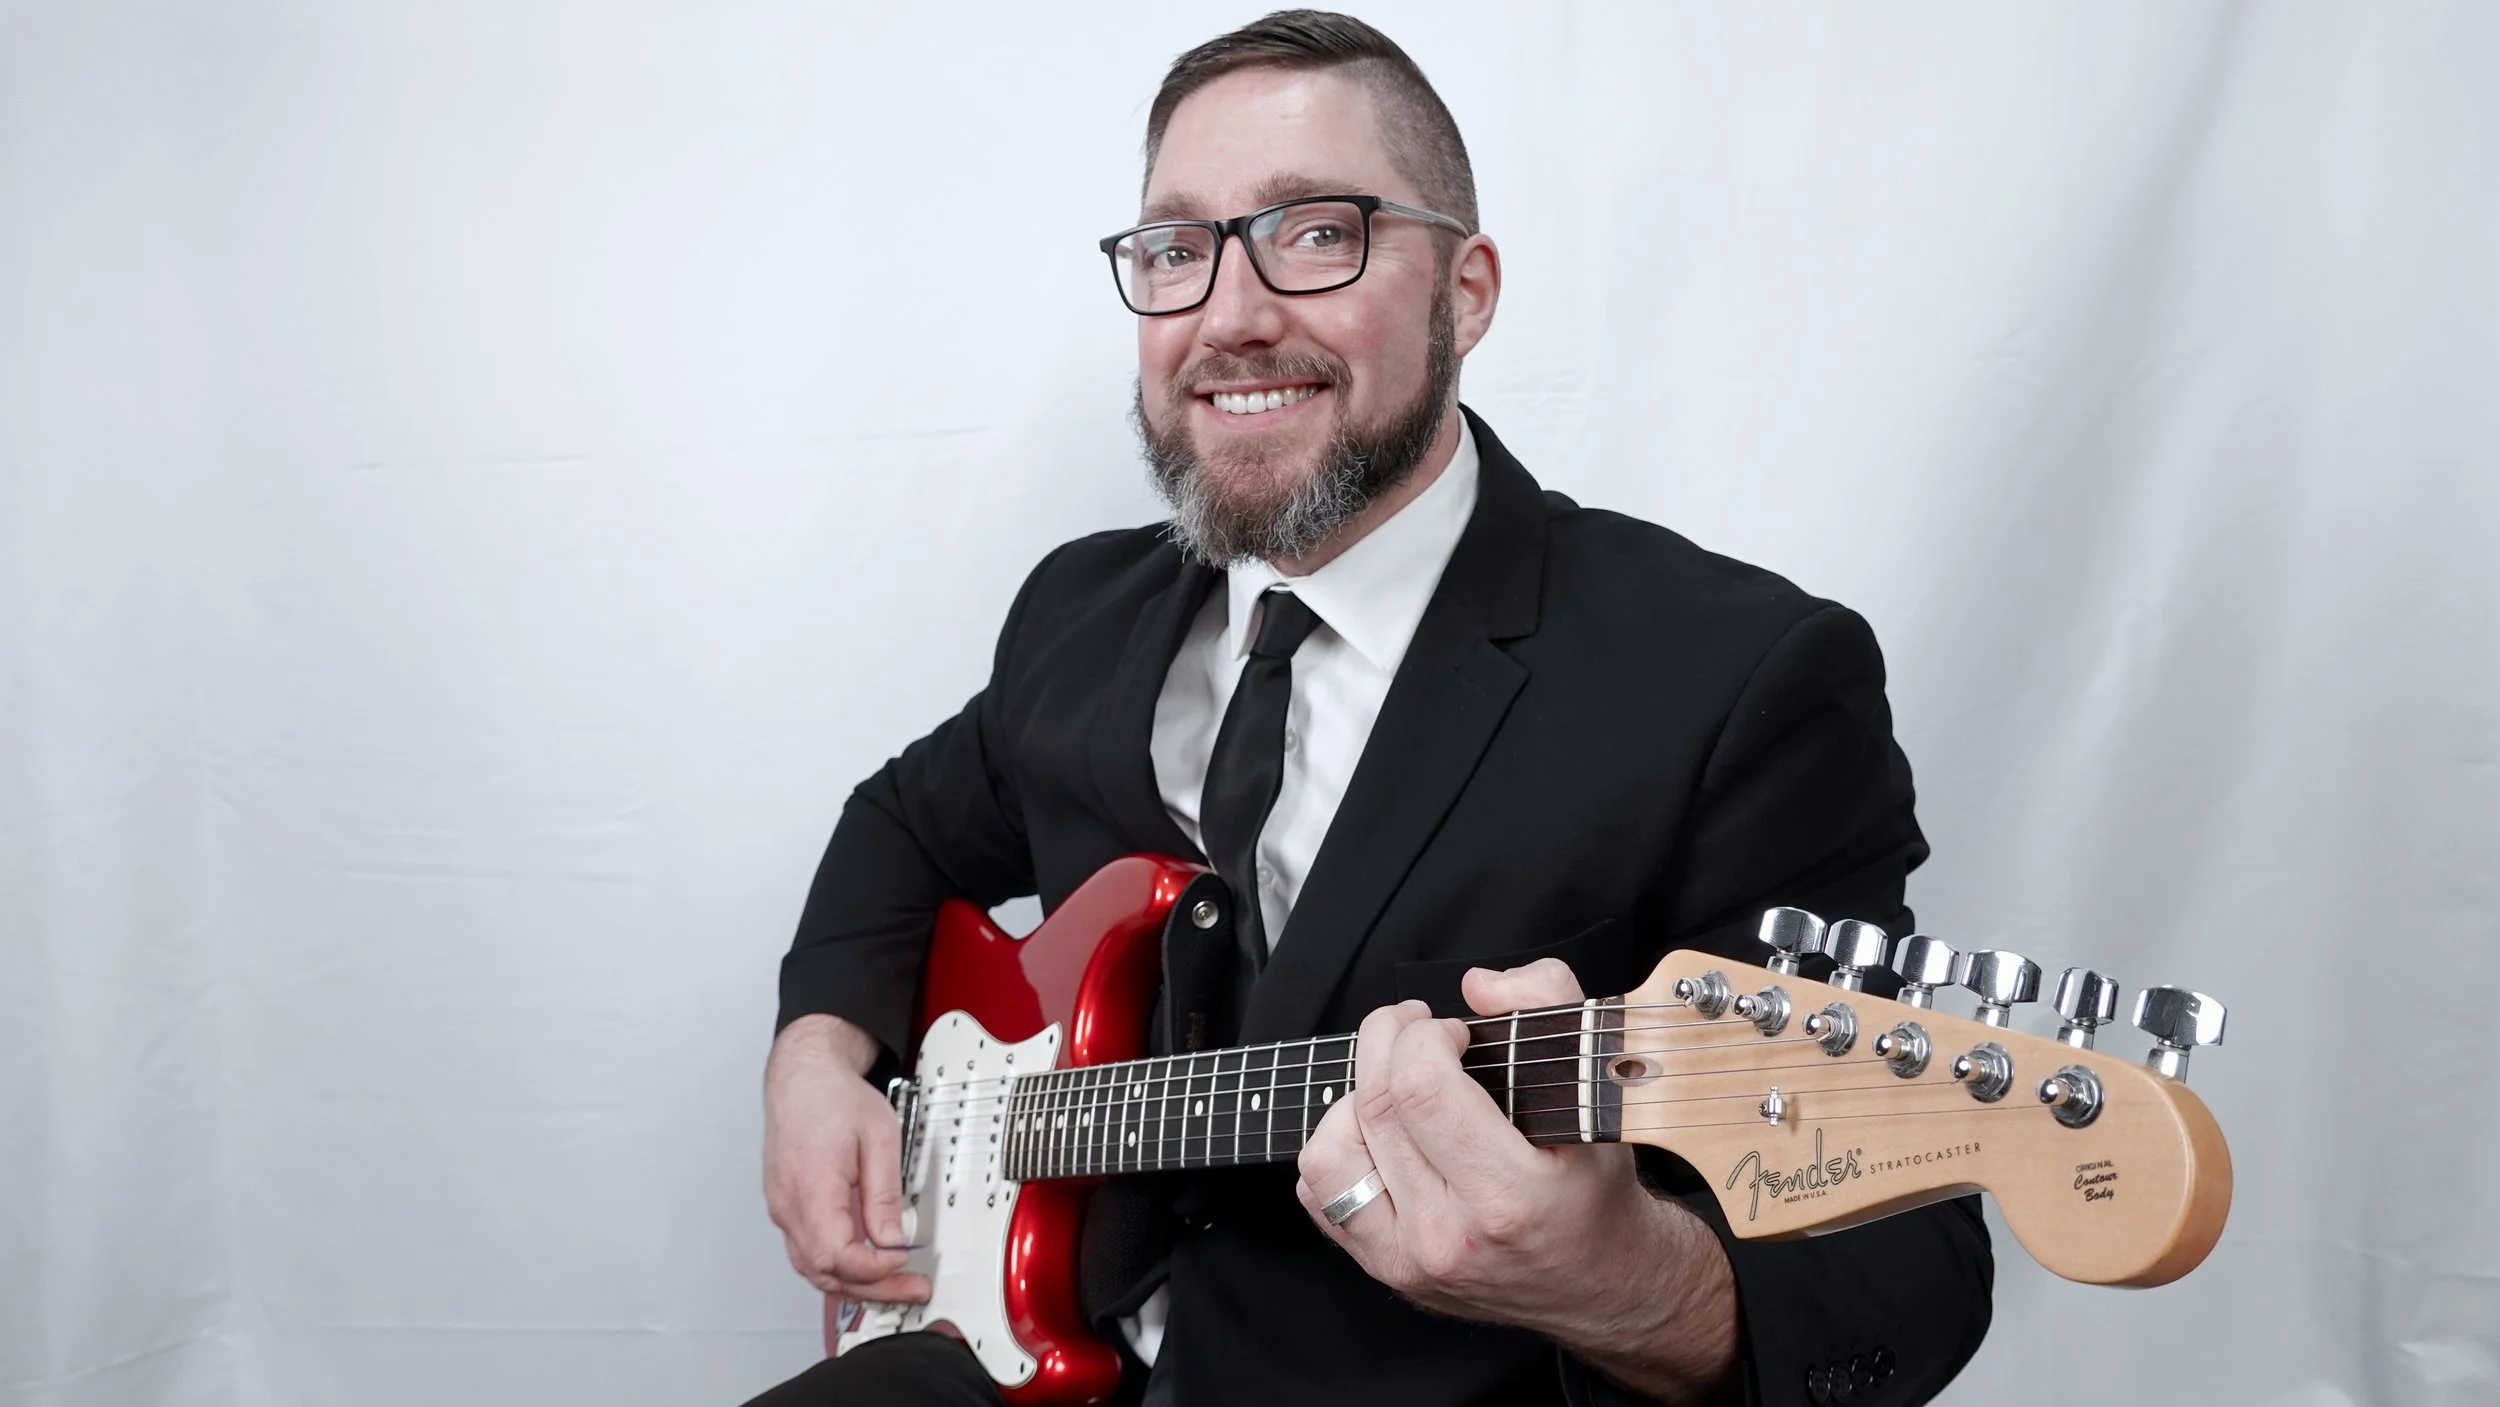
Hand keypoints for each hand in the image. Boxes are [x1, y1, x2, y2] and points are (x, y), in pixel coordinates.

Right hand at [763, 1014, 929, 1302]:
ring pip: (813, 1269)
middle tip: (912, 1289)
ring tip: (894, 1282)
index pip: (838, 1256)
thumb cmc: (834, 1098)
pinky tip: (865, 1262)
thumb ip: (885, 1196)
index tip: (904, 1261)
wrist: (802, 1076)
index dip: (875, 1269)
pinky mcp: (786, 1208)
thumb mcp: (879, 1139)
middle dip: (872, 1289)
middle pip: (825, 1273)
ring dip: (854, 1282)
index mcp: (811, 1189)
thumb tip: (894, 1242)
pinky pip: (808, 1251)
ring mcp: (783, 1209)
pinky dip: (837, 1265)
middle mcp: (789, 1206)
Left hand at [1293, 960, 1737, 1398]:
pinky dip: (1339, 1143)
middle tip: (1418, 1029)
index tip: (1456, 1031)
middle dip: (1388, 1042)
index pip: (1421, 1089)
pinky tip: (1382, 1129)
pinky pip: (1320, 1190)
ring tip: (1395, 1081)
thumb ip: (1551, 1005)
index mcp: (1509, 1197)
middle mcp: (1448, 1237)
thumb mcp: (1599, 1090)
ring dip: (1355, 1095)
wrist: (1597, 1283)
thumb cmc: (1594, 1188)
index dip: (1426, 1036)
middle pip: (1376, 1107)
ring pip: (1331, 1150)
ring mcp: (1407, 1260)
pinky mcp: (1382, 1268)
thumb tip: (1478, 984)